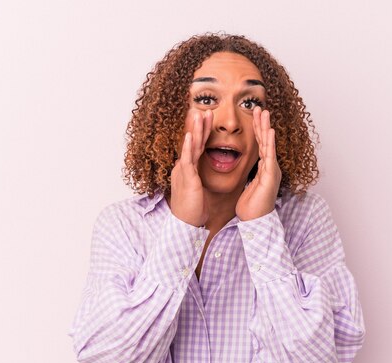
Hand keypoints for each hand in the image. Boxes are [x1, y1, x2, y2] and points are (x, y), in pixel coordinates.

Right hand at [170, 110, 212, 225]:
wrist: (186, 224)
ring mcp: (184, 172)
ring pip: (190, 147)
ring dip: (195, 130)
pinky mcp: (186, 178)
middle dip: (199, 126)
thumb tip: (195, 173)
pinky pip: (187, 160)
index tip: (207, 120)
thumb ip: (196, 179)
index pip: (197, 147)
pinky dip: (189, 147)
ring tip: (198, 115)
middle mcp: (184, 167)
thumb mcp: (196, 190)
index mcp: (188, 169)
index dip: (202, 133)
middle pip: (194, 143)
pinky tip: (191, 136)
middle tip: (205, 110)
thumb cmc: (193, 210)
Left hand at [236, 106, 281, 220]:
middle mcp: (270, 167)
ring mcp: (272, 170)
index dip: (257, 130)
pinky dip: (269, 142)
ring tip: (264, 112)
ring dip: (266, 127)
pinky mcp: (270, 175)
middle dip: (262, 124)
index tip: (254, 117)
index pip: (260, 145)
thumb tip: (251, 167)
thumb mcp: (248, 187)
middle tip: (259, 108)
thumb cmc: (251, 208)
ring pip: (268, 144)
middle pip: (265, 141)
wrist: (255, 222)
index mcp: (264, 169)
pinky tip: (269, 131)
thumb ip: (251, 175)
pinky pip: (269, 156)